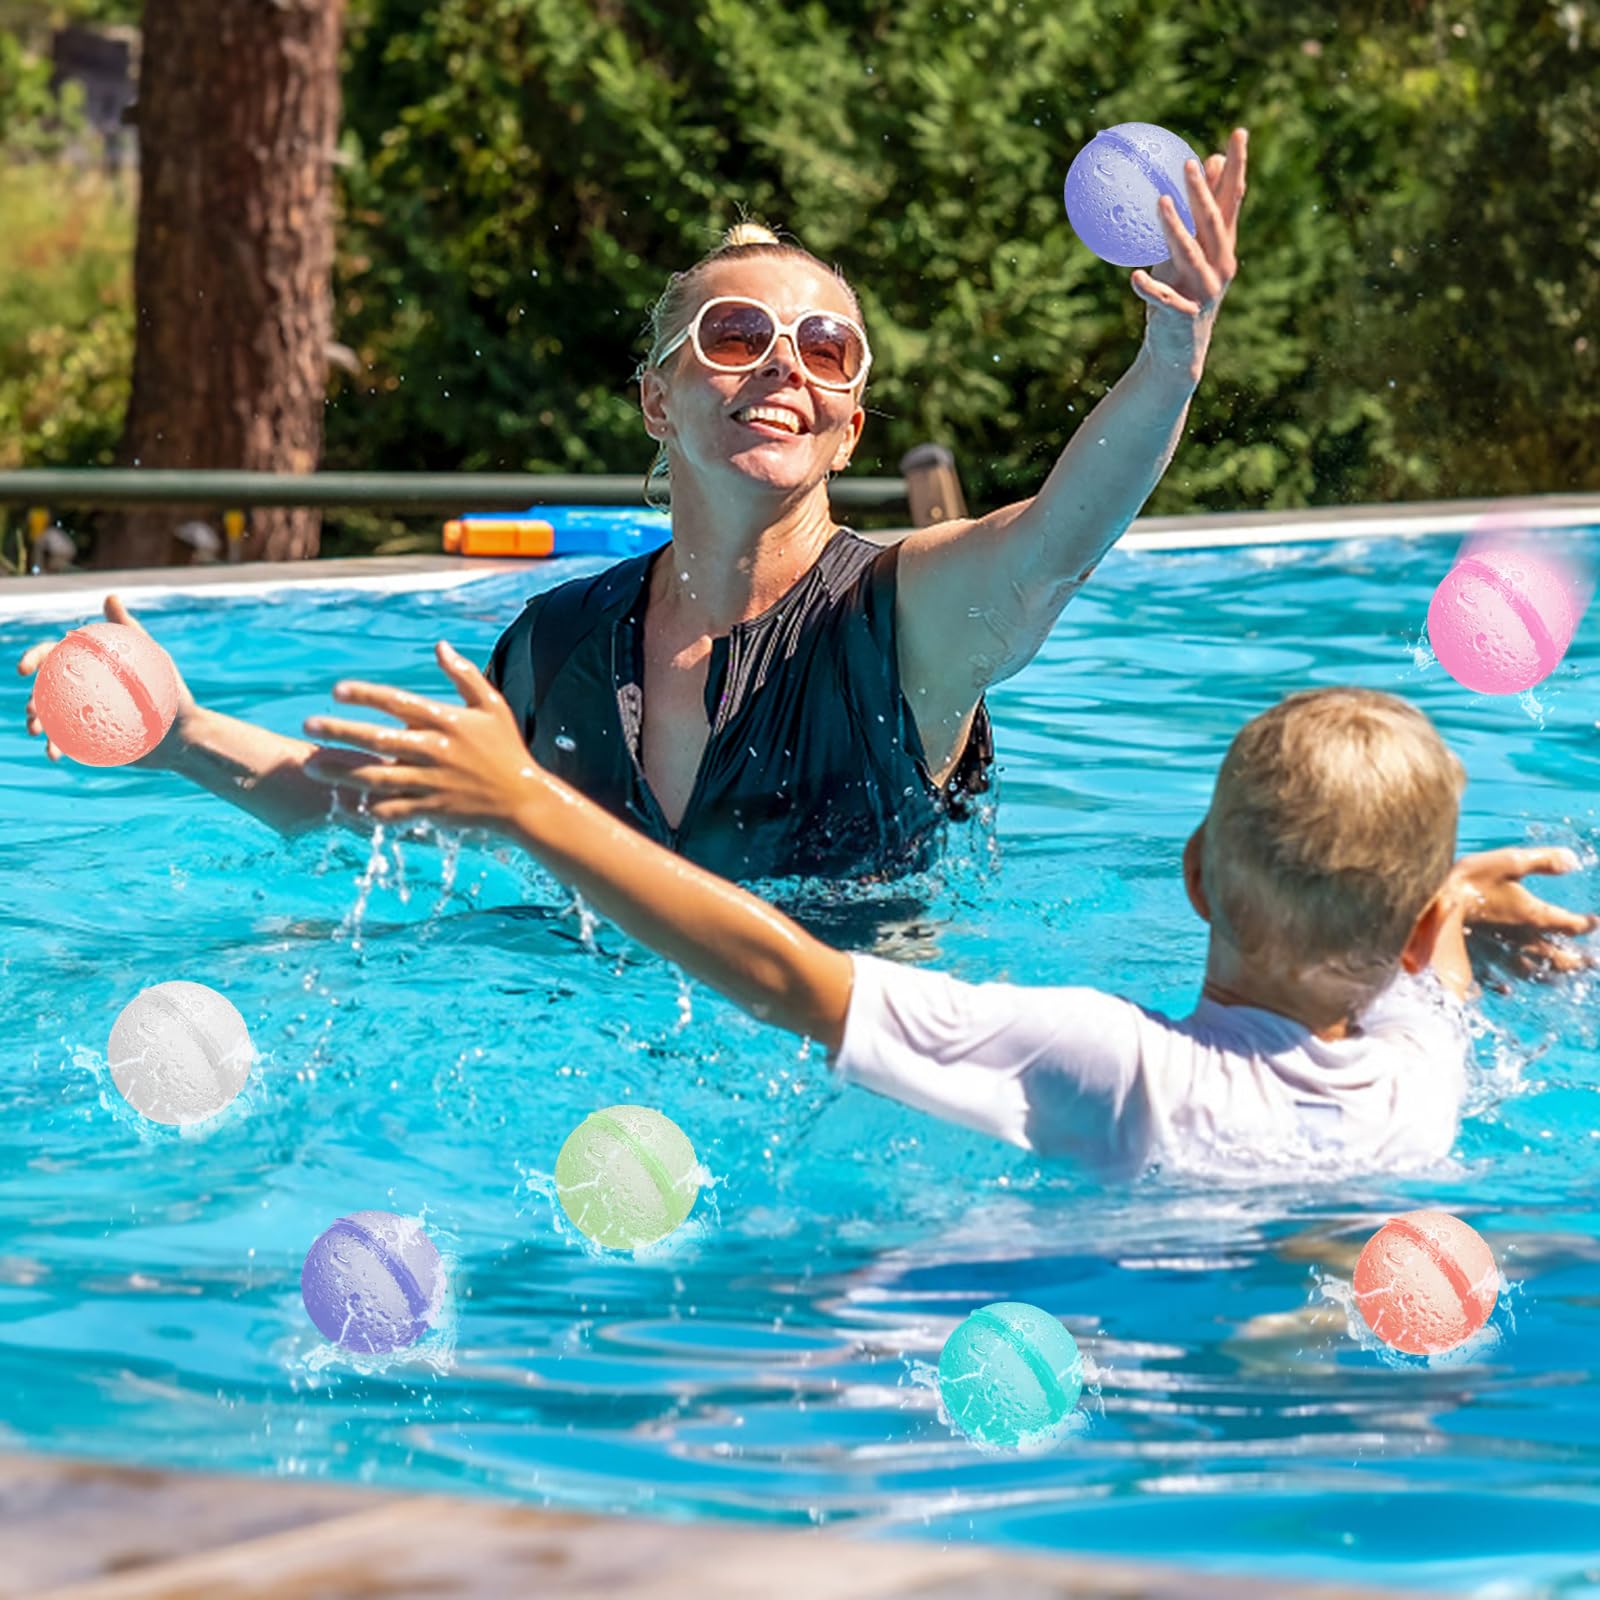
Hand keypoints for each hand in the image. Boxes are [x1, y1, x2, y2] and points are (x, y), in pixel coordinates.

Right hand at [17, 592, 196, 769]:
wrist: (186, 738)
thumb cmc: (173, 694)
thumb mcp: (155, 661)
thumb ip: (130, 631)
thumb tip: (109, 597)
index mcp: (93, 667)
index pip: (55, 656)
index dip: (33, 659)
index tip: (23, 669)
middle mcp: (85, 689)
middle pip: (47, 689)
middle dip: (31, 698)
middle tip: (32, 710)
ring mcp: (86, 714)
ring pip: (51, 716)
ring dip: (37, 723)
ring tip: (38, 732)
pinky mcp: (91, 737)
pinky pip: (66, 741)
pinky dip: (56, 746)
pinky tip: (54, 754)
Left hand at [302, 641, 536, 831]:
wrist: (524, 800)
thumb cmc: (507, 750)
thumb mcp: (492, 706)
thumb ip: (464, 675)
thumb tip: (440, 646)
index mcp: (446, 721)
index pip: (397, 702)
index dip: (365, 695)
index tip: (335, 690)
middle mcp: (433, 750)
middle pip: (376, 739)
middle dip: (339, 731)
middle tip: (307, 726)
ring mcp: (429, 782)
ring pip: (375, 777)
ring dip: (340, 772)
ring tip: (312, 766)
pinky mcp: (430, 810)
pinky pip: (391, 811)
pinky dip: (365, 810)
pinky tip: (341, 804)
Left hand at [1131, 127, 1247, 381]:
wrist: (1178, 348)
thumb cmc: (1180, 290)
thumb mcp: (1188, 250)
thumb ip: (1197, 212)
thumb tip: (1205, 160)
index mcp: (1223, 245)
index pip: (1233, 199)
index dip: (1237, 166)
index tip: (1238, 132)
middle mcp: (1221, 265)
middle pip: (1214, 222)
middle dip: (1203, 192)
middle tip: (1189, 163)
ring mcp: (1205, 291)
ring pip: (1190, 254)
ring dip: (1175, 228)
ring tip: (1159, 202)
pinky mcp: (1184, 315)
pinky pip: (1165, 298)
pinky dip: (1151, 288)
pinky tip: (1135, 277)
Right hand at [1451, 846, 1596, 987]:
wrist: (1428, 907)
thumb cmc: (1468, 882)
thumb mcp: (1508, 862)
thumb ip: (1543, 861)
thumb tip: (1574, 858)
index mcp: (1534, 917)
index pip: (1571, 926)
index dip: (1587, 925)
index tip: (1594, 922)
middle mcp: (1522, 942)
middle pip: (1558, 957)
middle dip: (1577, 960)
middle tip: (1590, 963)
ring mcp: (1499, 956)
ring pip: (1532, 972)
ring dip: (1549, 976)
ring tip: (1559, 978)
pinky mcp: (1475, 962)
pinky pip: (1494, 980)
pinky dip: (1504, 986)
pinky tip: (1506, 989)